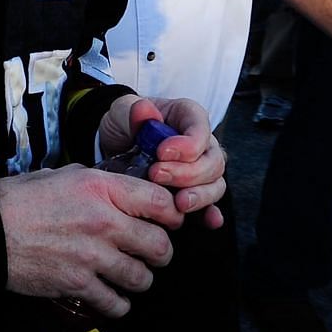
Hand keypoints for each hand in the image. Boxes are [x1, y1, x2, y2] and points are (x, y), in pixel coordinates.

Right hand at [0, 166, 177, 317]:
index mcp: (101, 188)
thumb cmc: (20, 199)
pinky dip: (119, 304)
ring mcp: (91, 256)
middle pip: (160, 245)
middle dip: (161, 252)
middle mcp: (103, 221)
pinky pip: (115, 303)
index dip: (172, 215)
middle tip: (153, 253)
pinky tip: (114, 298)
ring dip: (141, 279)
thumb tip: (122, 190)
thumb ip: (99, 183)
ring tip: (132, 276)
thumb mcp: (64, 174)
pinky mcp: (77, 284)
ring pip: (142, 277)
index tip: (169, 222)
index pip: (160, 202)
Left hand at [98, 96, 227, 229]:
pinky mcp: (195, 190)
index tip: (161, 152)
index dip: (187, 145)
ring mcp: (201, 168)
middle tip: (157, 175)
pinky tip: (209, 221)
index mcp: (189, 116)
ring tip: (178, 203)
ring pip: (216, 184)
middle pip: (212, 161)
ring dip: (199, 195)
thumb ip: (133, 111)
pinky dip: (211, 212)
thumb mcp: (123, 111)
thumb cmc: (125, 124)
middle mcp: (202, 143)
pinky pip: (211, 203)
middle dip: (188, 173)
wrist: (116, 146)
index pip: (201, 130)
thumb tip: (145, 110)